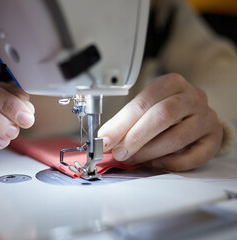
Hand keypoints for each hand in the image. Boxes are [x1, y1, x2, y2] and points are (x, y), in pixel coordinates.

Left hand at [98, 73, 222, 171]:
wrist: (194, 117)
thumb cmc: (164, 113)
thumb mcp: (144, 109)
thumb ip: (125, 122)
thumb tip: (105, 138)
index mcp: (172, 83)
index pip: (145, 101)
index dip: (122, 122)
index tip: (106, 139)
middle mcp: (193, 97)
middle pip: (163, 115)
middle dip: (136, 137)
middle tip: (119, 153)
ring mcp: (207, 117)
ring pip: (177, 137)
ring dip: (149, 152)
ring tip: (132, 158)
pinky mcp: (214, 138)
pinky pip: (193, 156)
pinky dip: (170, 163)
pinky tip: (155, 163)